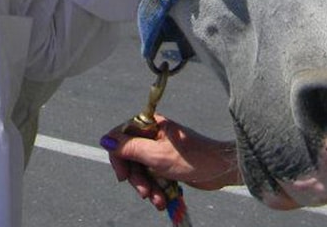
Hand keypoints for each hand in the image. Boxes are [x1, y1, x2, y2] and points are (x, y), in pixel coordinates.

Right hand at [102, 114, 239, 210]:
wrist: (222, 170)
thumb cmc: (193, 158)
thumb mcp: (156, 155)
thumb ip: (129, 148)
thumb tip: (105, 140)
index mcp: (150, 125)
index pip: (120, 137)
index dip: (118, 157)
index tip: (123, 176)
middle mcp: (152, 136)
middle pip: (130, 157)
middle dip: (136, 178)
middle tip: (144, 193)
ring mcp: (159, 151)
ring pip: (141, 171)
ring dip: (147, 188)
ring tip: (158, 201)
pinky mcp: (167, 165)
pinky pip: (153, 178)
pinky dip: (156, 190)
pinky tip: (163, 201)